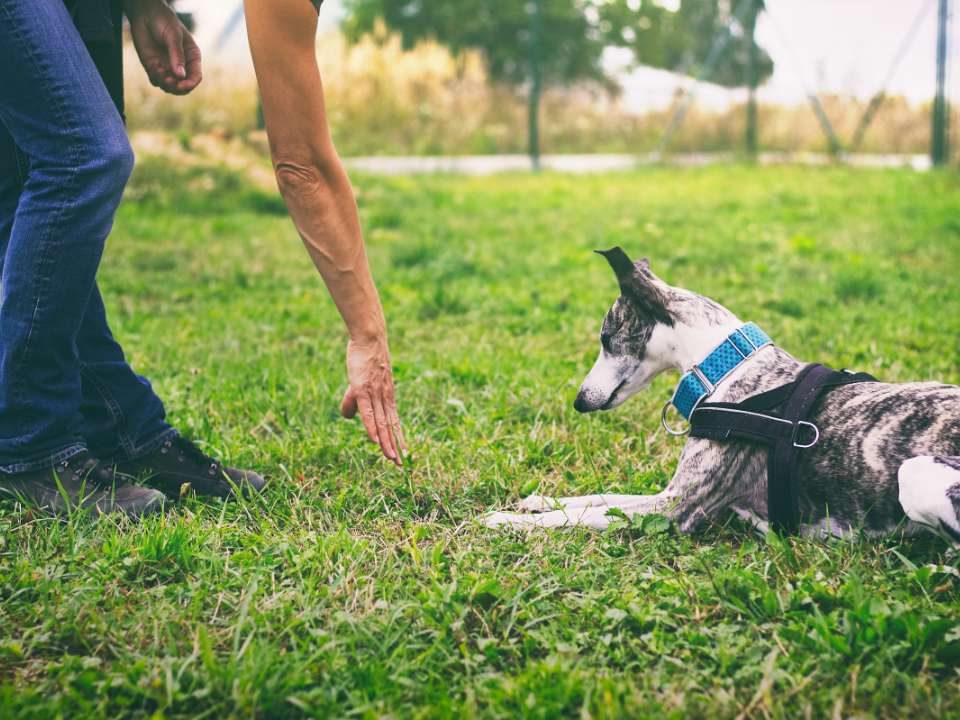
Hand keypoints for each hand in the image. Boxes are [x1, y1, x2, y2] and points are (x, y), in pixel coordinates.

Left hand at [125, 0, 201, 94]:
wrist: (145, 14)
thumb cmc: (163, 21)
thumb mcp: (173, 35)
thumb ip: (177, 55)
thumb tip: (180, 75)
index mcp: (192, 57)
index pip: (195, 77)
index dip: (189, 84)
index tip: (180, 85)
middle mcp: (181, 66)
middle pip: (184, 87)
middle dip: (176, 88)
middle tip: (168, 81)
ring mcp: (167, 68)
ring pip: (170, 87)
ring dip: (165, 83)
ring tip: (159, 70)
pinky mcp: (154, 68)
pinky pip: (156, 80)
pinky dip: (156, 78)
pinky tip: (154, 66)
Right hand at [340, 338, 406, 465]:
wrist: (369, 339)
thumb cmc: (365, 360)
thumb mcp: (358, 385)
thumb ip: (353, 402)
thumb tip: (348, 418)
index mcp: (387, 397)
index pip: (394, 422)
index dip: (399, 438)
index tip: (404, 454)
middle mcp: (385, 398)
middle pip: (390, 427)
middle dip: (395, 446)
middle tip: (400, 464)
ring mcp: (375, 394)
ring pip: (381, 423)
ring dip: (386, 442)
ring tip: (391, 458)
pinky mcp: (363, 389)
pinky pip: (368, 412)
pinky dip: (372, 427)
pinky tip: (374, 440)